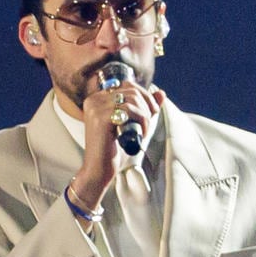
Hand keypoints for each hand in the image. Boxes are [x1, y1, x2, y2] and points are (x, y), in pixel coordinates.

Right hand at [69, 78, 162, 208]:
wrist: (99, 171)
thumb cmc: (114, 151)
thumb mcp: (133, 125)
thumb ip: (144, 108)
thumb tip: (161, 93)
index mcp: (97, 98)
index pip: (127, 85)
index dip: (145, 96)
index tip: (152, 112)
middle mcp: (94, 99)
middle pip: (131, 90)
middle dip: (147, 106)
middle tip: (148, 124)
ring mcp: (96, 107)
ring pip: (132, 99)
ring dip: (145, 116)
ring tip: (143, 131)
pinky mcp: (100, 118)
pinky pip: (129, 110)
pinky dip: (141, 121)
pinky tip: (139, 134)